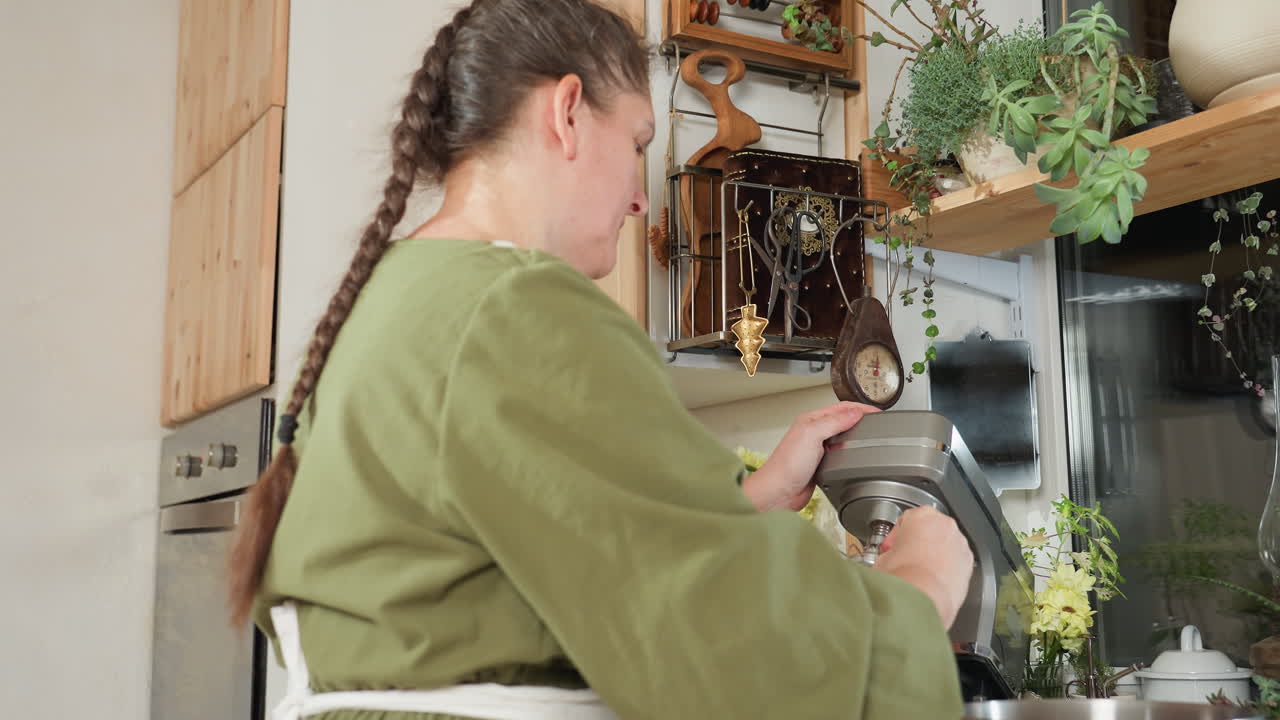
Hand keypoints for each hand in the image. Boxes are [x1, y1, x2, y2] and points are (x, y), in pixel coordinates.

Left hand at [741, 402, 879, 511]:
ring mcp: (818, 448)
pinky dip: (851, 452)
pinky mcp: (822, 464)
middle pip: (843, 420)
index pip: (841, 407)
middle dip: (860, 418)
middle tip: (877, 421)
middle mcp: (814, 432)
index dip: (860, 407)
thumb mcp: (812, 435)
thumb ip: (834, 422)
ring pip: (843, 437)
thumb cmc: (787, 465)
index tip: (877, 412)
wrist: (779, 492)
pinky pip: (841, 454)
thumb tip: (855, 413)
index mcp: (811, 420)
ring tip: (870, 434)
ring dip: (856, 435)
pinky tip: (857, 455)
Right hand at [874, 506, 973, 628]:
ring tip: (920, 574)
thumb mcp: (883, 558)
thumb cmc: (903, 577)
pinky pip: (956, 562)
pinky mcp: (969, 565)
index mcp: (923, 516)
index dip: (897, 536)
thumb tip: (890, 559)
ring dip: (934, 555)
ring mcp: (960, 545)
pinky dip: (947, 569)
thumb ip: (890, 551)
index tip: (892, 548)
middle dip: (918, 543)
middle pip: (930, 529)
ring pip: (946, 545)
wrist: (922, 600)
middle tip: (905, 560)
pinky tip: (932, 582)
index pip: (907, 519)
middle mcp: (945, 526)